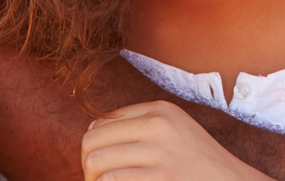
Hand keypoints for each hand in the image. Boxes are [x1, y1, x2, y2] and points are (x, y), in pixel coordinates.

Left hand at [82, 101, 271, 180]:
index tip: (102, 163)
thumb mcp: (174, 129)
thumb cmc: (196, 160)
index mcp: (160, 110)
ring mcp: (160, 152)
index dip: (95, 145)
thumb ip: (140, 124)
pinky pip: (112, 180)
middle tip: (96, 179)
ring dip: (93, 178)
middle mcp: (158, 125)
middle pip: (93, 139)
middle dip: (87, 163)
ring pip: (96, 161)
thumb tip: (93, 129)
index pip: (102, 122)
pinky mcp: (162, 177)